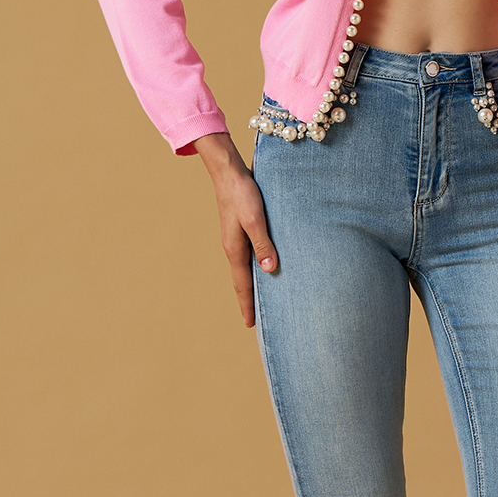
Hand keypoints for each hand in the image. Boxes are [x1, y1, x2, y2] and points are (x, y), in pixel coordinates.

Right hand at [193, 132, 277, 326]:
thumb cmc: (242, 193)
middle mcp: (233, 248)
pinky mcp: (241, 229)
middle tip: (254, 320)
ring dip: (251, 284)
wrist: (228, 171)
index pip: (242, 284)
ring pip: (245, 268)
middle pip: (242, 280)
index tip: (250, 325)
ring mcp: (236, 239)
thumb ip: (263, 243)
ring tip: (260, 299)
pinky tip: (263, 267)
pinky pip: (248, 255)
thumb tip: (269, 269)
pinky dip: (255, 267)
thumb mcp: (255, 219)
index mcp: (235, 249)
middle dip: (248, 300)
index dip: (247, 305)